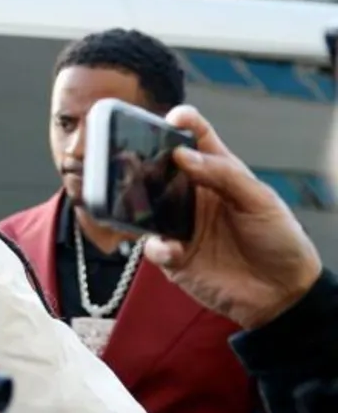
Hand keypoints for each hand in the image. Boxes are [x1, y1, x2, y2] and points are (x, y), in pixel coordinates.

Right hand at [143, 106, 320, 328]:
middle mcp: (195, 197)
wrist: (282, 294)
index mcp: (219, 175)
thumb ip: (223, 175)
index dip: (183, 124)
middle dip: (144, 161)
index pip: (197, 141)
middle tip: (131, 157)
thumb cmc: (280, 240)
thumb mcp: (261, 200)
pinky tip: (173, 249)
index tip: (172, 118)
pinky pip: (152, 246)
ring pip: (146, 206)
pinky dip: (157, 246)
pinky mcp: (173, 257)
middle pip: (161, 170)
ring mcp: (182, 226)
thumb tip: (183, 156)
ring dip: (138, 203)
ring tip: (137, 201)